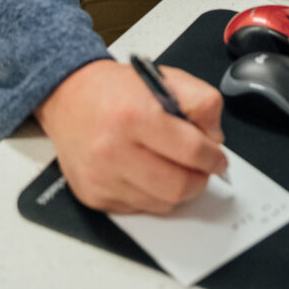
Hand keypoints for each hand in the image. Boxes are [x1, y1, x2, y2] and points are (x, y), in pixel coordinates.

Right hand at [34, 59, 227, 213]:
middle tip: (203, 169)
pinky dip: (153, 196)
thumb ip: (202, 102)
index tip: (218, 158)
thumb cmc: (118, 89)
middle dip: (200, 180)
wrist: (70, 97)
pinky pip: (138, 209)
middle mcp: (114, 149)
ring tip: (177, 169)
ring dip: (178, 190)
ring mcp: (101, 178)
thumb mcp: (167, 78)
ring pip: (161, 203)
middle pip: (178, 186)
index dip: (214, 157)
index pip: (192, 151)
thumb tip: (215, 139)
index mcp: (135, 115)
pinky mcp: (93, 196)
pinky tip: (150, 174)